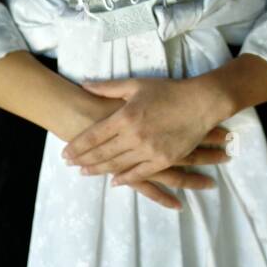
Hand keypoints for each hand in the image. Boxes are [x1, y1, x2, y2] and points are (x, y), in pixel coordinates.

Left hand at [62, 75, 233, 210]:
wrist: (201, 103)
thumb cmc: (168, 91)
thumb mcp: (136, 85)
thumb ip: (108, 87)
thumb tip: (84, 85)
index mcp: (125, 116)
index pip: (94, 136)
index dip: (77, 146)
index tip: (65, 153)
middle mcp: (134, 136)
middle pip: (101, 153)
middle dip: (83, 160)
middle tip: (69, 165)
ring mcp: (149, 150)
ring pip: (117, 165)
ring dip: (99, 170)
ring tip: (85, 173)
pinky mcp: (163, 159)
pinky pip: (140, 173)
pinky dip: (125, 179)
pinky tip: (114, 181)